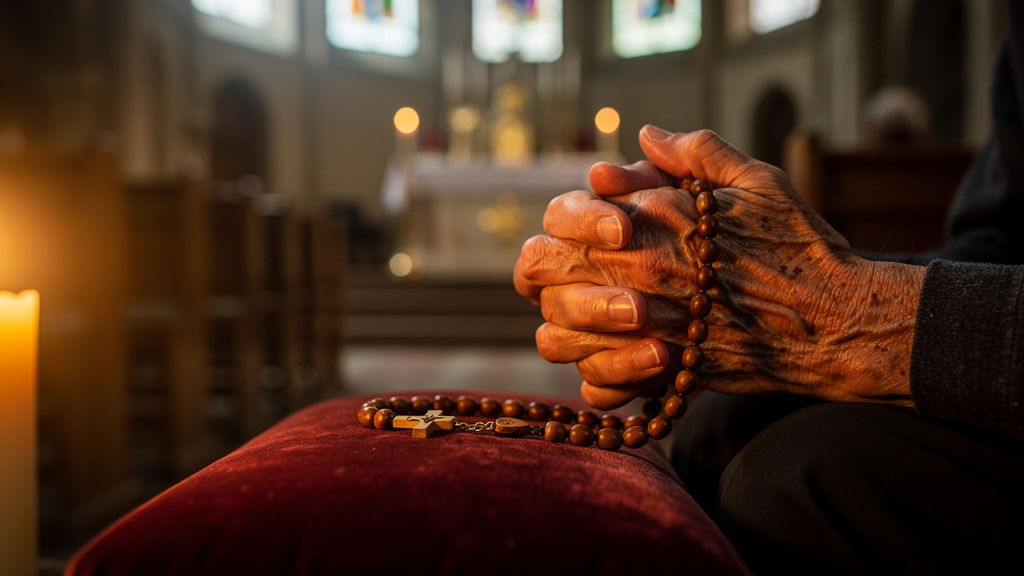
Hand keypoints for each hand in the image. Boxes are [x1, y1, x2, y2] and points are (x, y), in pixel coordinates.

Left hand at [513, 126, 921, 409]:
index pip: (561, 216)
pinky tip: (619, 366)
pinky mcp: (666, 373)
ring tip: (588, 327)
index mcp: (653, 218)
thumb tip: (646, 134)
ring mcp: (648, 324)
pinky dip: (599, 379)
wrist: (838, 320)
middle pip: (540, 269)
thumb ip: (696, 152)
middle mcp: (640, 269)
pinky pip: (598, 384)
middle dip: (547, 275)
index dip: (561, 225)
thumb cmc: (799, 246)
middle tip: (568, 282)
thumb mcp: (755, 181)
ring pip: (554, 333)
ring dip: (564, 329)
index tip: (581, 235)